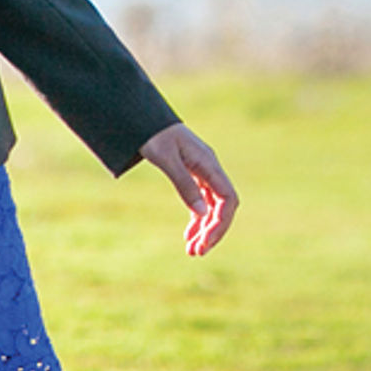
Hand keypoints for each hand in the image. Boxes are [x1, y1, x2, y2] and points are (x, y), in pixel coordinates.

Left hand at [138, 123, 237, 255]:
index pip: (228, 199)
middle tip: (196, 252)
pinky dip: (197, 219)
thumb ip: (184, 184)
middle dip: (213, 231)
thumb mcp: (166, 159)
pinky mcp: (192, 174)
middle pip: (222, 206)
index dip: (221, 222)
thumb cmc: (153, 134)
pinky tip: (188, 235)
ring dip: (205, 229)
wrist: (143, 117)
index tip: (205, 241)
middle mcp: (210, 168)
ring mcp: (202, 171)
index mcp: (208, 163)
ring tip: (192, 251)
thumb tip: (202, 212)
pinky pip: (201, 201)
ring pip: (212, 206)